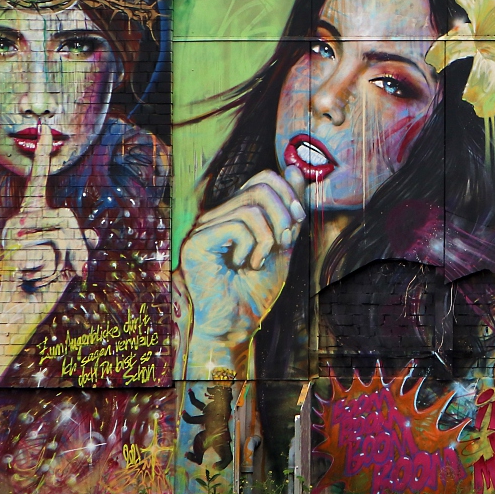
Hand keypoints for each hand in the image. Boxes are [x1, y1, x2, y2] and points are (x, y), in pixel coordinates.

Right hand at [0, 127, 96, 388]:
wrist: (19, 313)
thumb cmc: (42, 286)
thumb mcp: (68, 262)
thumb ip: (78, 246)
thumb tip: (94, 236)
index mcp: (32, 218)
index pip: (40, 182)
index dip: (44, 155)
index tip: (48, 127)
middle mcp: (19, 221)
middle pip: (69, 219)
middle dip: (78, 247)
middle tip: (70, 269)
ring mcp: (13, 236)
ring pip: (64, 237)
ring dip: (66, 262)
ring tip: (43, 274)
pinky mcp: (14, 252)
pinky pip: (53, 256)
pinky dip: (51, 274)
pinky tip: (32, 280)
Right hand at [178, 168, 306, 374]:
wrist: (238, 324)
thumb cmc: (256, 290)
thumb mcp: (283, 244)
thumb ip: (288, 210)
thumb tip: (295, 169)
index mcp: (233, 214)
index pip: (263, 177)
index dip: (288, 192)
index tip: (298, 221)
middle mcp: (215, 216)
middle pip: (261, 185)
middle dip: (284, 213)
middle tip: (284, 242)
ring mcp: (202, 227)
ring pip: (252, 205)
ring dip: (270, 237)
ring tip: (260, 260)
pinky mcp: (196, 242)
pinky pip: (238, 224)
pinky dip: (254, 246)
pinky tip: (245, 265)